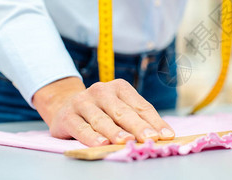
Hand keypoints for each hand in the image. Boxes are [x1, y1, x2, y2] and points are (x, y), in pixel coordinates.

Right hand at [33, 77, 174, 146]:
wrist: (64, 106)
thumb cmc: (101, 110)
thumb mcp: (120, 109)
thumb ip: (138, 119)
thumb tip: (163, 135)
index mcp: (120, 87)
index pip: (141, 106)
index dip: (155, 121)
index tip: (166, 135)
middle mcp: (101, 91)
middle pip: (123, 112)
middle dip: (139, 127)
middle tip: (150, 138)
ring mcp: (83, 102)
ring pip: (102, 120)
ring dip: (116, 132)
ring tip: (127, 142)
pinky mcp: (67, 116)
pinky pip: (81, 128)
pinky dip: (91, 137)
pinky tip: (101, 143)